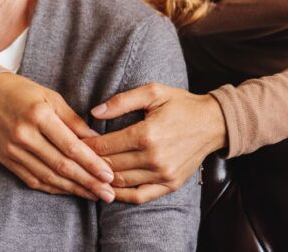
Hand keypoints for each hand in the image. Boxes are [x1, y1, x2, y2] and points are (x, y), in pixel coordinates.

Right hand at [0, 72, 115, 201]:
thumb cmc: (22, 92)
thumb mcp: (51, 97)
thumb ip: (73, 120)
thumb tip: (97, 140)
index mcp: (38, 115)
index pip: (70, 146)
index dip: (91, 163)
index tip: (109, 174)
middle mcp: (24, 135)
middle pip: (61, 165)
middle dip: (88, 182)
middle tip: (108, 193)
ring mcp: (13, 150)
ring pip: (48, 177)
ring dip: (73, 189)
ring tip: (94, 195)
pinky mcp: (7, 160)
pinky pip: (33, 180)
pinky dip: (53, 188)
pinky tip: (70, 191)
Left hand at [85, 84, 226, 203]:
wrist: (213, 123)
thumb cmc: (180, 104)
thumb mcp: (152, 92)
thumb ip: (121, 101)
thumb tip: (94, 112)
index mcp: (146, 134)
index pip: (106, 146)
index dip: (86, 146)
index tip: (73, 143)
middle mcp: (154, 158)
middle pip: (110, 166)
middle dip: (89, 163)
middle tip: (74, 158)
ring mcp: (163, 174)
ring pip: (121, 182)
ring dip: (101, 180)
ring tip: (85, 173)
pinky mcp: (170, 184)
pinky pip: (139, 196)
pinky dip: (121, 195)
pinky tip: (108, 190)